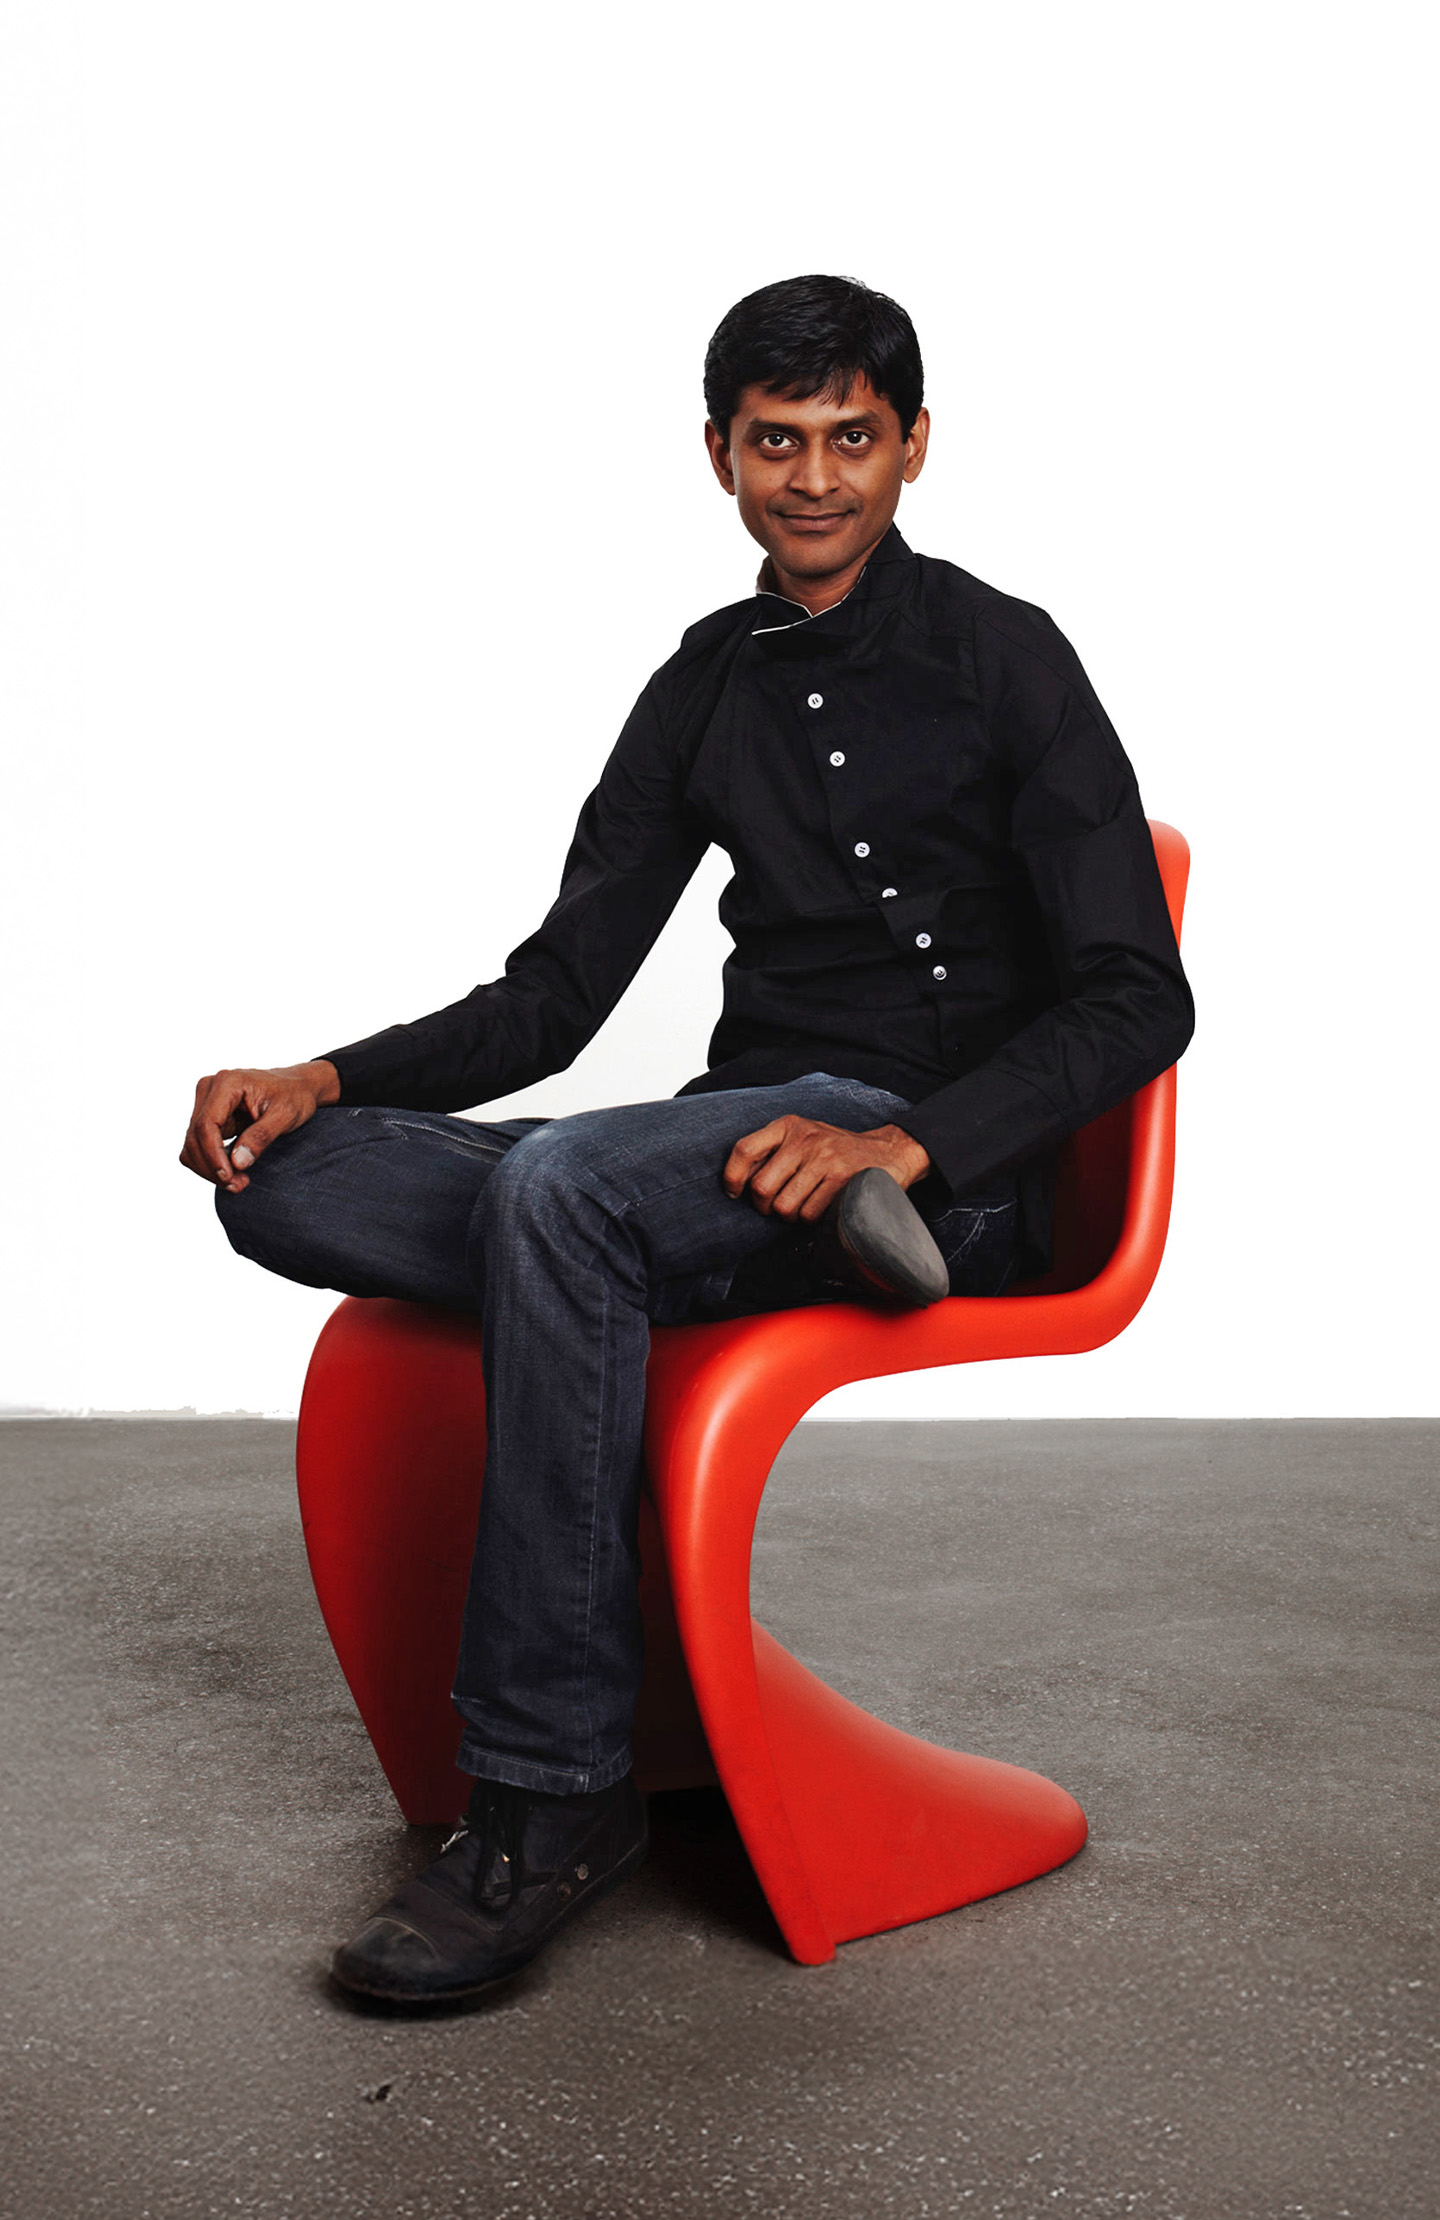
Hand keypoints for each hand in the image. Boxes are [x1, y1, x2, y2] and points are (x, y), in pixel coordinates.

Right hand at [180, 1060, 340, 1193]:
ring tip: (238, 1182)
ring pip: (192, 1145)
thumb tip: (236, 1163)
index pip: (206, 1125)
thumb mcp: (285, 1116)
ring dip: (210, 1169)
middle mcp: (210, 1089)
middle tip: (239, 1186)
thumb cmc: (294, 1096)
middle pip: (194, 1137)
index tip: (228, 1178)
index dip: (213, 1156)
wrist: (297, 1087)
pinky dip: (211, 1164)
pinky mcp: (208, 1116)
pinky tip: (234, 1173)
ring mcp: (206, 1103)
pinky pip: (199, 1146)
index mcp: (227, 1083)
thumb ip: (261, 1137)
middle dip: (212, 1168)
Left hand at [722, 1117, 930, 1223]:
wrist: (888, 1151)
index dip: (733, 1177)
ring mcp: (824, 1158)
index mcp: (788, 1126)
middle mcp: (804, 1138)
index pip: (745, 1149)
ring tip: (802, 1207)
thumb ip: (773, 1152)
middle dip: (766, 1207)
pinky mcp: (842, 1178)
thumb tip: (739, 1183)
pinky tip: (821, 1208)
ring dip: (790, 1216)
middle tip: (777, 1207)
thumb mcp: (803, 1138)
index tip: (735, 1193)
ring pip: (784, 1206)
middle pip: (761, 1187)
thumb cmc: (836, 1151)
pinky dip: (812, 1219)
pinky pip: (809, 1214)